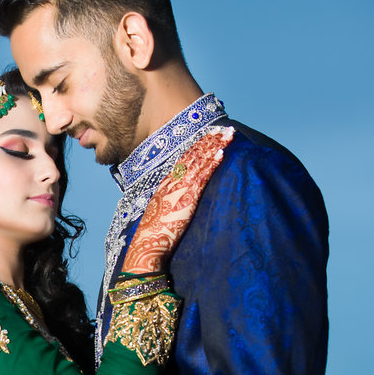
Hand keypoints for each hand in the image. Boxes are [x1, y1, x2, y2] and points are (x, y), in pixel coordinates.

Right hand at [121, 127, 233, 273]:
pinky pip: (202, 174)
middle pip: (191, 155)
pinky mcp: (187, 195)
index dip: (195, 148)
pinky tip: (222, 152)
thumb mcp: (158, 215)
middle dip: (207, 141)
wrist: (147, 246)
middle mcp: (171, 181)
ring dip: (214, 145)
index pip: (182, 161)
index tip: (206, 137)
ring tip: (226, 133)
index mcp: (164, 185)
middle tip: (221, 128)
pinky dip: (212, 161)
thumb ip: (168, 205)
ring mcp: (179, 186)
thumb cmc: (152, 237)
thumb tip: (175, 205)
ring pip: (199, 160)